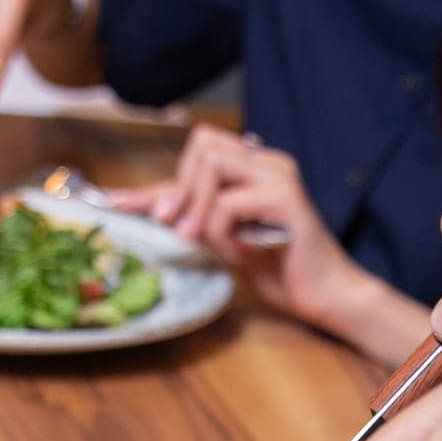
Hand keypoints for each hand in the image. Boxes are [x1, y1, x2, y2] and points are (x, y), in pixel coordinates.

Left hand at [111, 126, 359, 326]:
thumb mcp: (227, 243)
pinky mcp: (285, 199)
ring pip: (211, 164)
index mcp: (254, 169)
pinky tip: (241, 253)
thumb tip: (159, 213)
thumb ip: (198, 222)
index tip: (115, 203)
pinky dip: (221, 233)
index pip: (194, 161)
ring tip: (211, 242)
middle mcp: (267, 162)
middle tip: (181, 231)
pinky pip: (227, 204)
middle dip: (180, 188)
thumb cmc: (282, 271)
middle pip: (201, 144)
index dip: (152, 186)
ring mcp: (278, 176)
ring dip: (198, 208)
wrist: (326, 296)